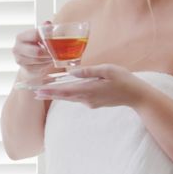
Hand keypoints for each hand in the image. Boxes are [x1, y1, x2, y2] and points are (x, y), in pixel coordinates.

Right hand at [13, 22, 55, 82]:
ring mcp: (20, 59)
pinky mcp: (25, 69)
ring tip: (53, 55)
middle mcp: (17, 48)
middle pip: (37, 51)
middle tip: (57, 50)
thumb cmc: (35, 46)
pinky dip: (46, 64)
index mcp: (20, 37)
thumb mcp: (39, 36)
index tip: (56, 38)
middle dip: (49, 52)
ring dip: (49, 58)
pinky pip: (40, 67)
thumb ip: (44, 28)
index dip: (47, 36)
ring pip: (40, 60)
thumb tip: (48, 23)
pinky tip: (48, 60)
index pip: (35, 35)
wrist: (29, 61)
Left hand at [33, 64, 150, 108]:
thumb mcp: (107, 70)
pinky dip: (69, 94)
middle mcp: (87, 99)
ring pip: (71, 98)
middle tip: (34, 93)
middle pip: (65, 96)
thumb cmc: (124, 80)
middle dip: (50, 94)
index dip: (50, 92)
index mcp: (89, 90)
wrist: (138, 96)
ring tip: (45, 92)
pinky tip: (65, 90)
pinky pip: (79, 98)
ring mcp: (91, 103)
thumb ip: (89, 71)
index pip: (65, 91)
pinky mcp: (94, 103)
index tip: (38, 92)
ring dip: (58, 94)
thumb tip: (72, 71)